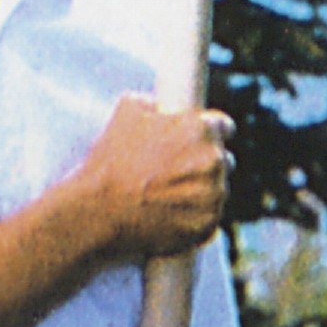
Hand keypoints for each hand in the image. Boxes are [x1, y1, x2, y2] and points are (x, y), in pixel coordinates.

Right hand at [79, 96, 231, 260]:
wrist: (102, 210)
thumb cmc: (111, 160)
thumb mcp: (126, 112)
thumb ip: (153, 103)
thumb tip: (159, 104)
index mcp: (200, 130)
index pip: (225, 126)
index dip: (213, 131)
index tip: (204, 138)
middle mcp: (215, 161)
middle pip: (224, 160)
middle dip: (206, 163)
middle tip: (178, 170)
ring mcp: (215, 195)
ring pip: (217, 189)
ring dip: (202, 190)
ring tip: (167, 193)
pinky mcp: (210, 223)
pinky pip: (209, 215)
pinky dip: (195, 214)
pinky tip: (170, 213)